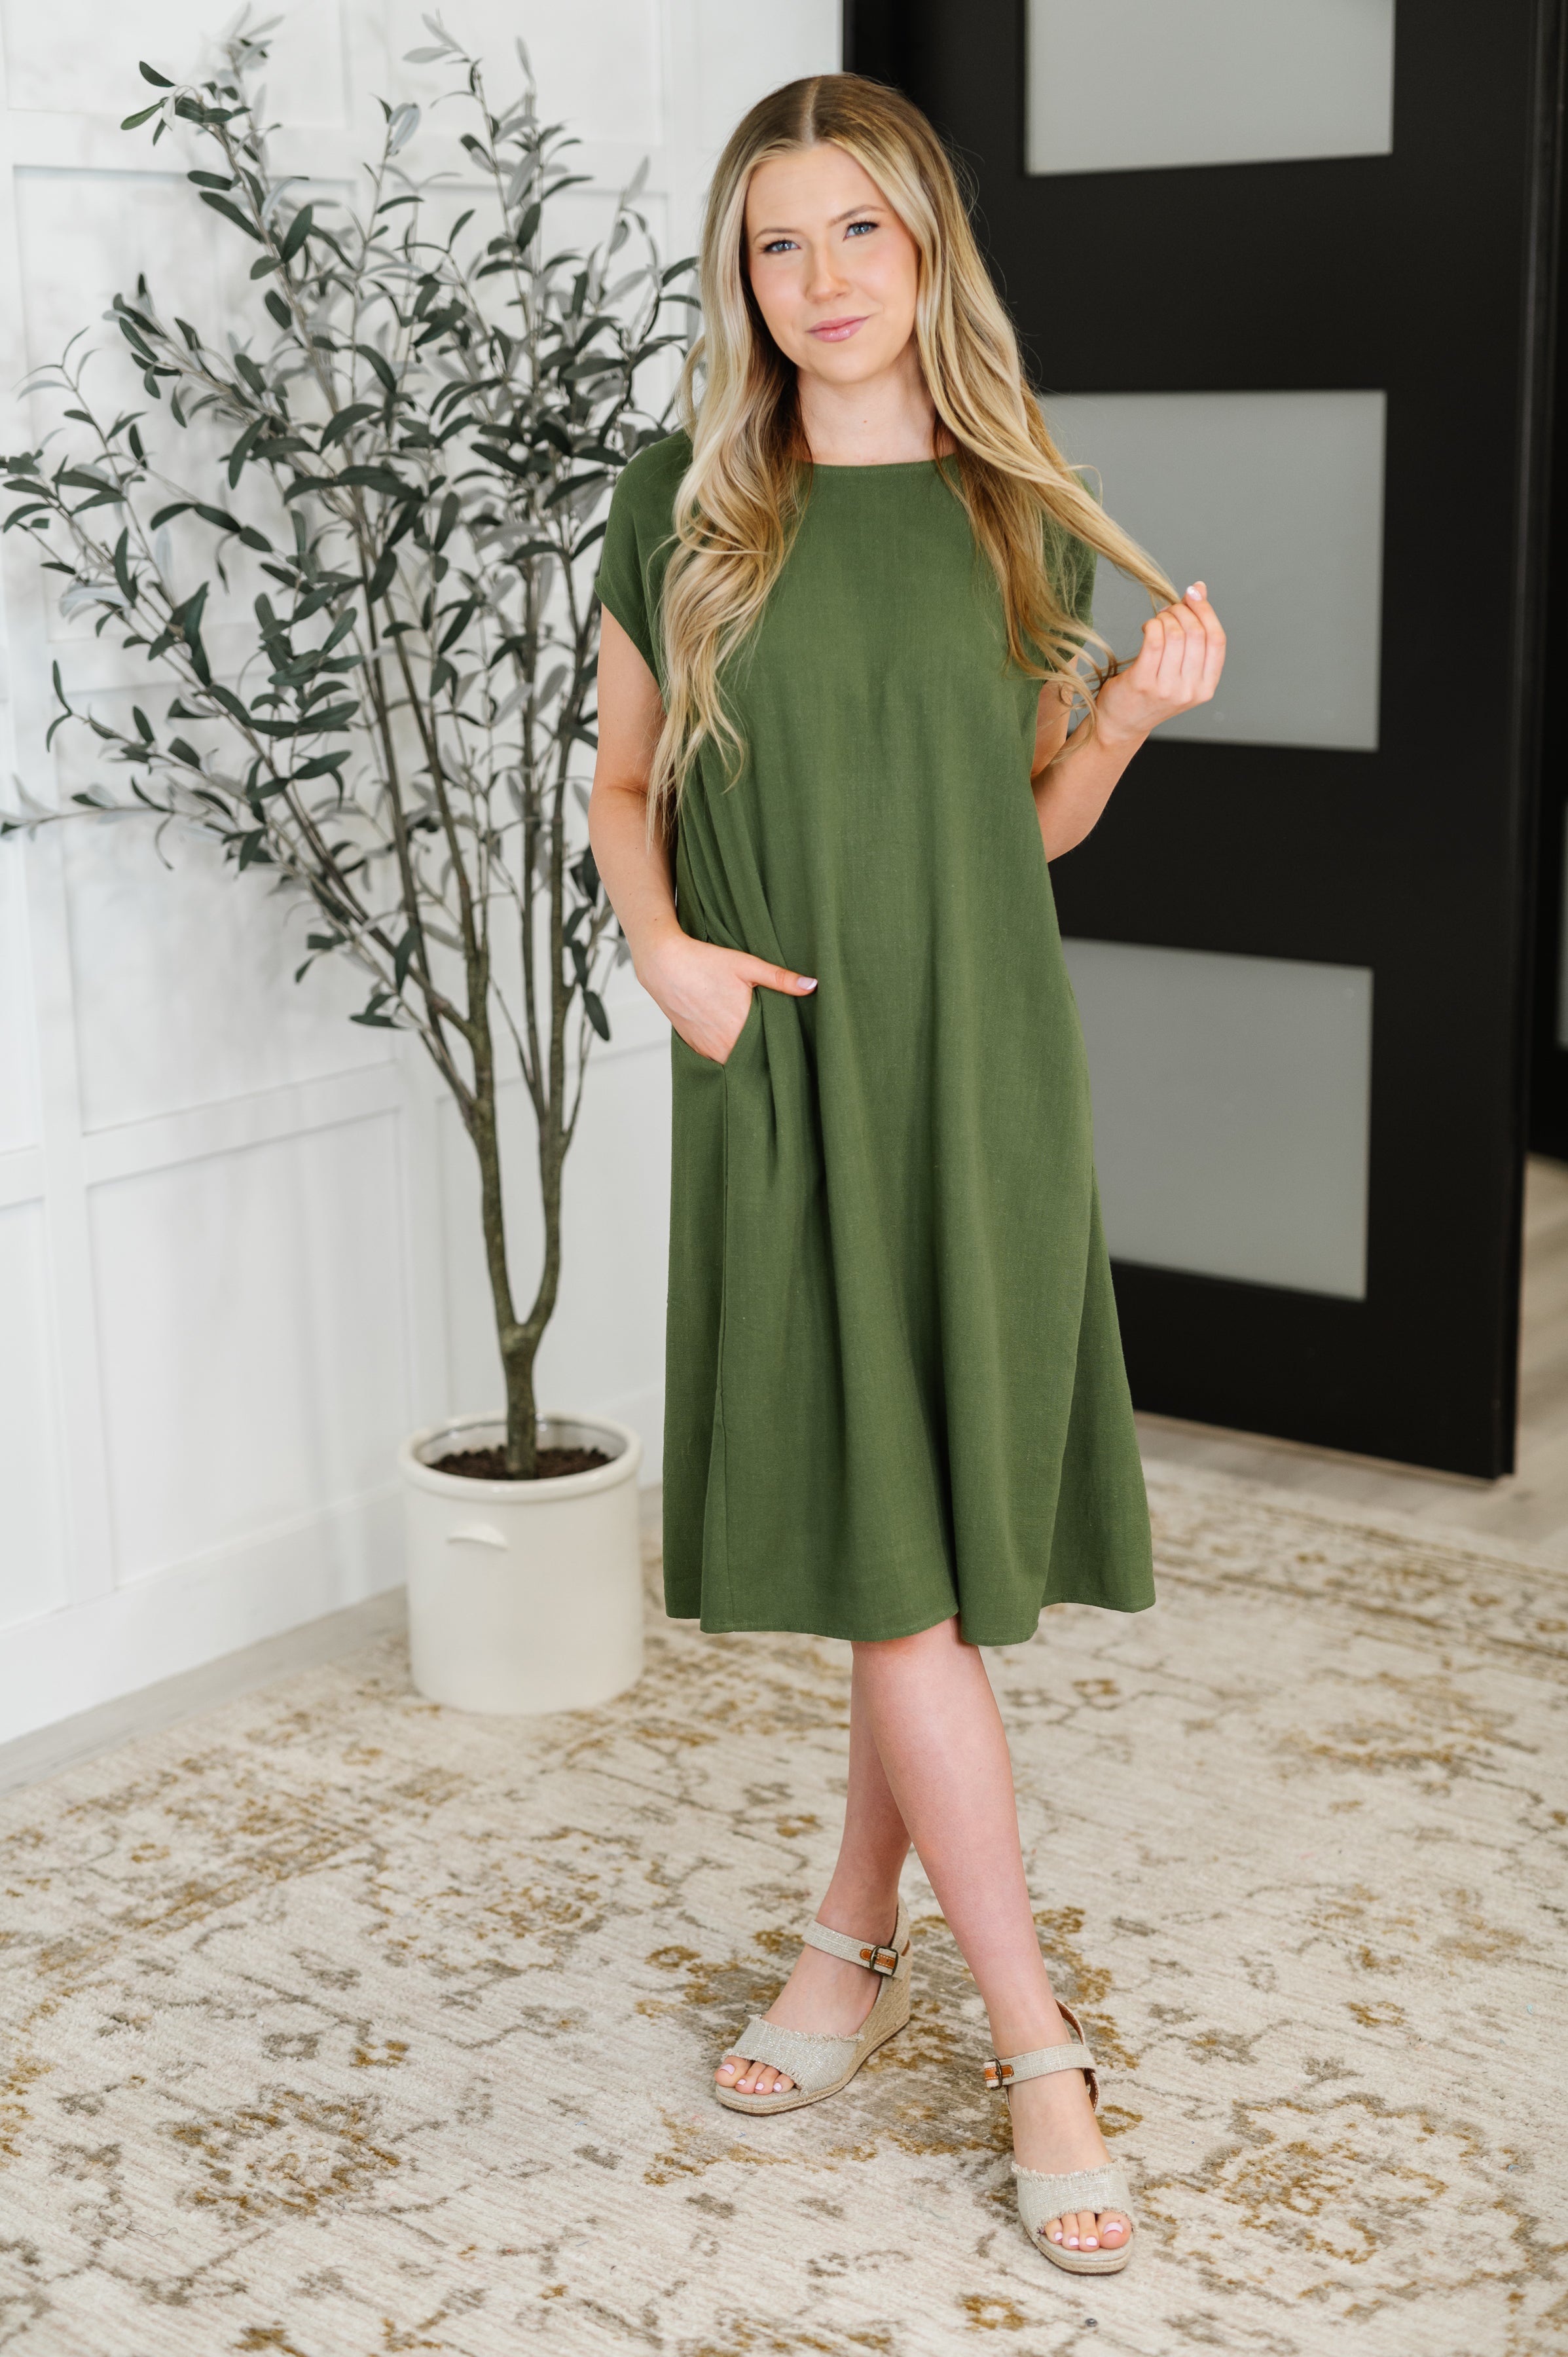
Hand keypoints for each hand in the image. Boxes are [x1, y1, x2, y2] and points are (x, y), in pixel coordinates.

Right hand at [640, 929, 816, 1064]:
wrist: (663, 965)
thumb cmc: (704, 961)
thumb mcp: (747, 965)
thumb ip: (781, 979)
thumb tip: (813, 985)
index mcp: (742, 1028)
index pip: (771, 1052)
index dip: (784, 1051)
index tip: (796, 1049)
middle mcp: (724, 1045)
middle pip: (754, 1060)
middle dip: (766, 1054)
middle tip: (781, 1046)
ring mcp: (707, 1049)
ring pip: (735, 1061)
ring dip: (746, 1055)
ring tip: (759, 1043)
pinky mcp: (695, 1047)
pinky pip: (718, 1057)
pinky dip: (728, 1052)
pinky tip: (735, 1039)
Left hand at [1096, 581, 1225, 748]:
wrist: (1122, 724)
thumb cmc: (1152, 692)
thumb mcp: (1182, 669)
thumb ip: (1195, 635)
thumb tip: (1200, 589)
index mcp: (1206, 687)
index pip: (1217, 640)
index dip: (1206, 611)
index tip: (1193, 592)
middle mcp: (1190, 691)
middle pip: (1196, 633)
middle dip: (1182, 611)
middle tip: (1168, 610)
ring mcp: (1167, 689)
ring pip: (1175, 634)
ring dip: (1164, 617)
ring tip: (1157, 621)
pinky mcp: (1143, 683)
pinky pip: (1154, 640)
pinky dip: (1151, 625)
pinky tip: (1147, 628)